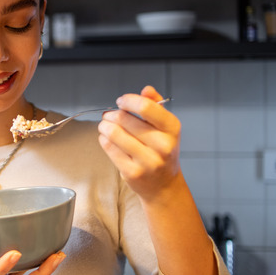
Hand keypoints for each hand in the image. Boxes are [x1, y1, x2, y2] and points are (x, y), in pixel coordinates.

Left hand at [97, 85, 182, 202]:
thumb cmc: (161, 151)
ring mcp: (148, 161)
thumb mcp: (164, 127)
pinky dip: (104, 140)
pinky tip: (107, 139)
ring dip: (104, 126)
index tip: (121, 101)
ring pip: (114, 133)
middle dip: (112, 114)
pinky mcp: (133, 172)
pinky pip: (109, 148)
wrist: (163, 185)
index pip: (146, 107)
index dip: (128, 101)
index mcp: (172, 129)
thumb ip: (155, 105)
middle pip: (125, 119)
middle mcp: (163, 145)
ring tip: (105, 126)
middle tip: (109, 116)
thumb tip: (146, 89)